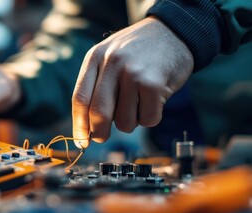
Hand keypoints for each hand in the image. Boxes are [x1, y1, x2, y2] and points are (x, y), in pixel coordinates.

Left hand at [72, 17, 193, 147]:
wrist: (173, 32)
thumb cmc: (137, 52)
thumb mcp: (109, 57)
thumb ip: (96, 85)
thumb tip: (87, 128)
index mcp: (95, 58)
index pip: (79, 98)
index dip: (78, 125)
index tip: (81, 141)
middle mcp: (112, 64)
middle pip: (98, 114)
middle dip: (99, 133)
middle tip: (102, 138)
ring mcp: (133, 74)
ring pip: (124, 122)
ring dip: (131, 122)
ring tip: (138, 102)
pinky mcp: (154, 85)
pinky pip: (147, 119)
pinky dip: (150, 117)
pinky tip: (154, 99)